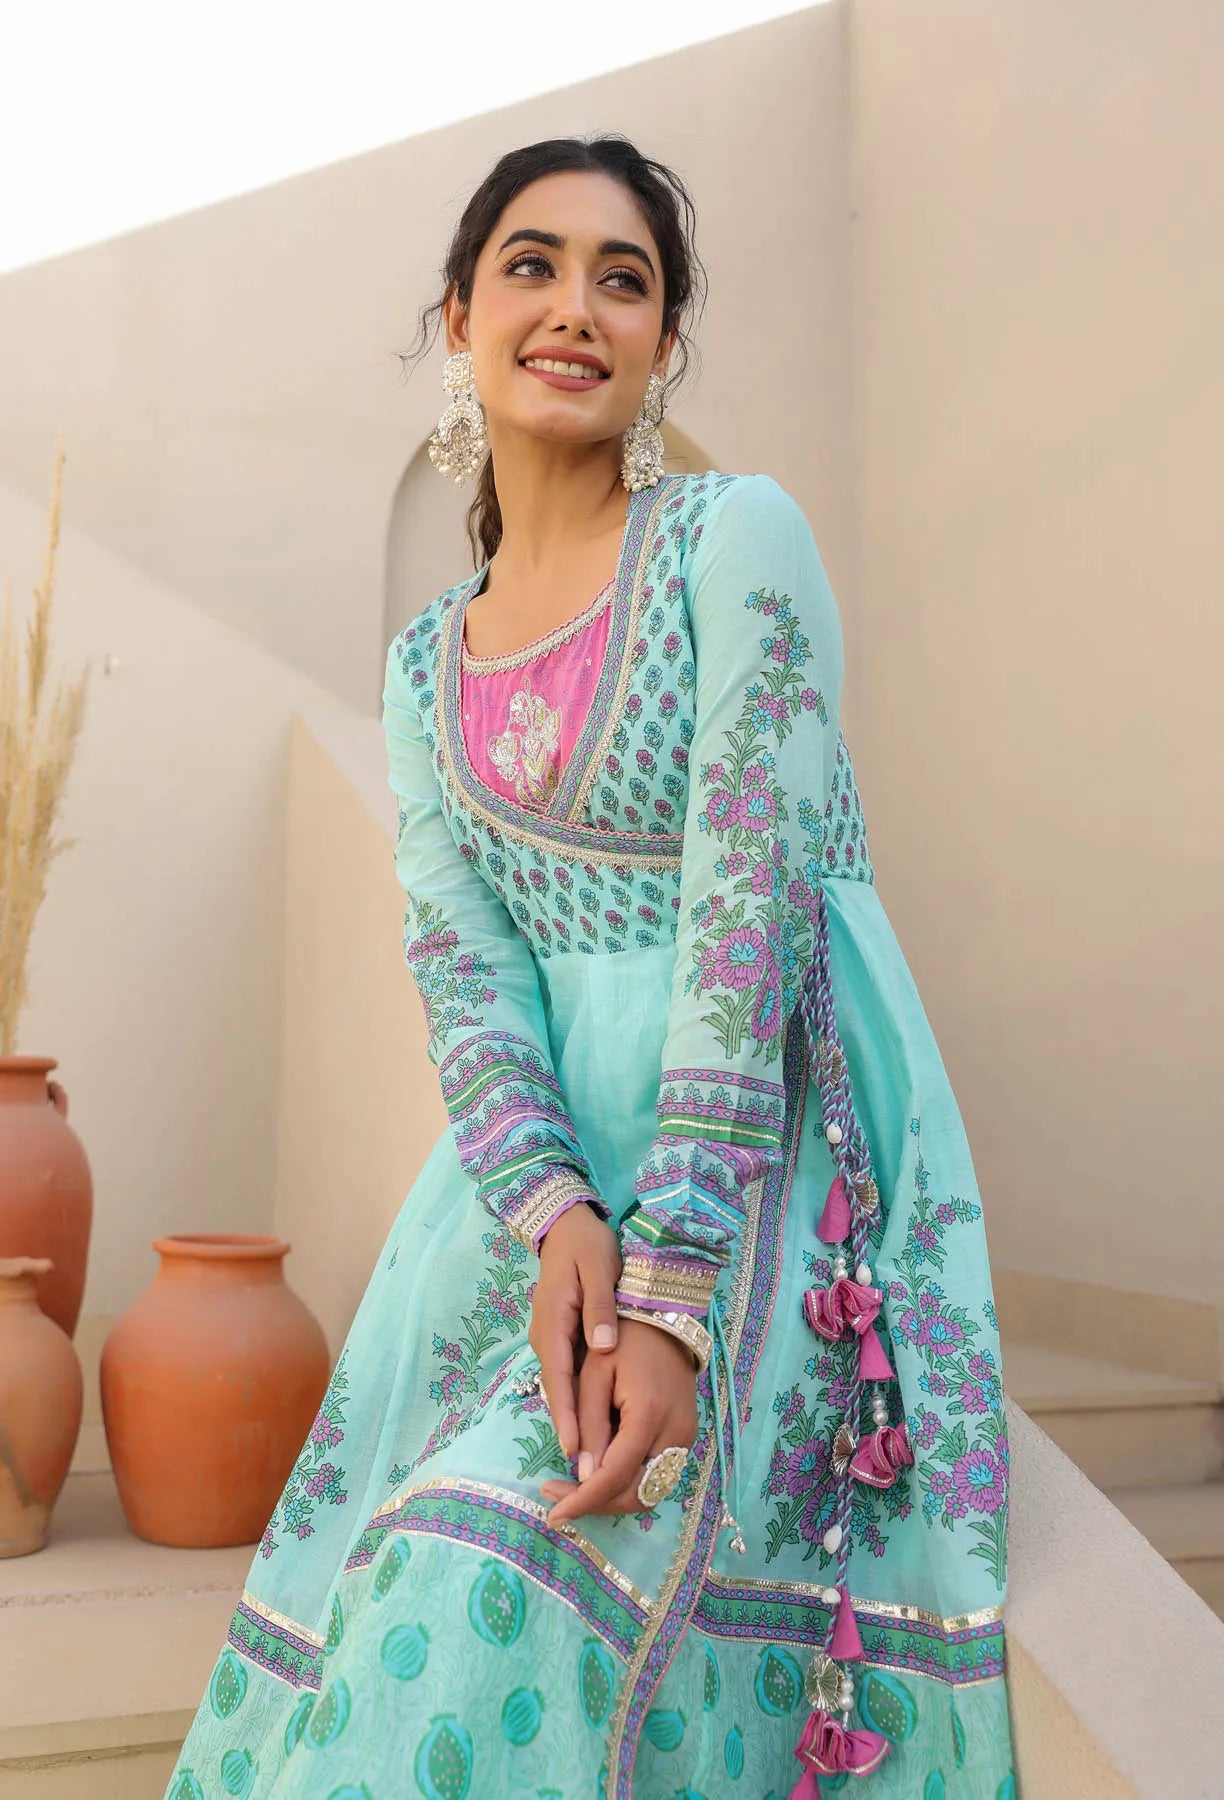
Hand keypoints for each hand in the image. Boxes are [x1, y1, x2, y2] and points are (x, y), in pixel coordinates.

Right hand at [529, 1202, 621, 1462]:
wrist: (567, 1225)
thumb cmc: (588, 1245)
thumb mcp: (599, 1269)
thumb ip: (601, 1308)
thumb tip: (604, 1346)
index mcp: (554, 1321)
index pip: (560, 1377)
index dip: (567, 1414)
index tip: (573, 1448)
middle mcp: (545, 1335)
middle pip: (556, 1388)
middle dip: (567, 1427)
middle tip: (582, 1468)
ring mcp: (548, 1336)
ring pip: (559, 1383)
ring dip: (570, 1417)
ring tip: (586, 1455)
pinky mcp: (556, 1335)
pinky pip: (564, 1373)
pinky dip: (573, 1397)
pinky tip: (588, 1419)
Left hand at [539, 1316, 697, 1522]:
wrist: (665, 1317)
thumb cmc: (624, 1338)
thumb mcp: (594, 1375)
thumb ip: (589, 1425)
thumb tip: (582, 1475)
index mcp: (649, 1415)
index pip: (614, 1477)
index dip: (582, 1501)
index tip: (552, 1514)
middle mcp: (675, 1433)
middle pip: (635, 1494)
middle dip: (595, 1505)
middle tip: (557, 1500)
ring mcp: (685, 1437)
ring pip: (648, 1491)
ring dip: (611, 1497)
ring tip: (572, 1489)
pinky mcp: (686, 1435)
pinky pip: (656, 1475)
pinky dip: (627, 1483)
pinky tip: (599, 1473)